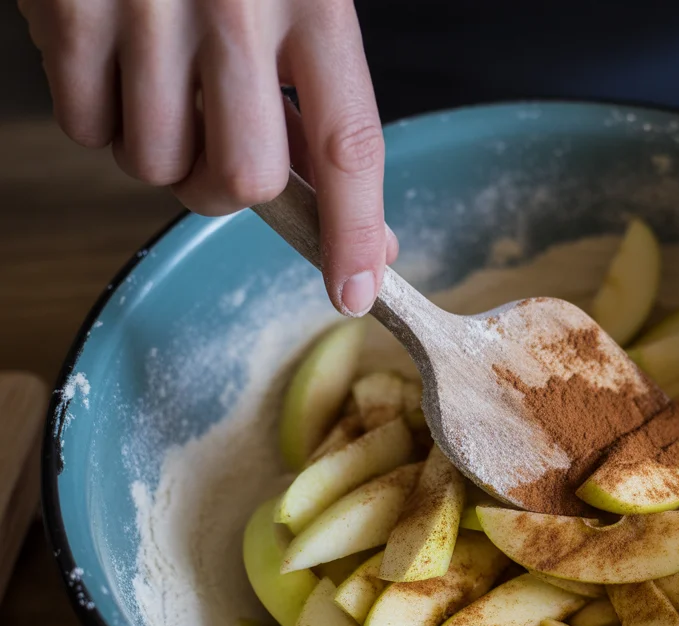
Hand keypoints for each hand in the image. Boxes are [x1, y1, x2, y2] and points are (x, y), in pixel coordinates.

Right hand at [19, 0, 395, 316]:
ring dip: (161, 153)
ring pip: (158, 165)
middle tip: (215, 153)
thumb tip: (353, 221)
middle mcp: (236, 7)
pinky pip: (86, 130)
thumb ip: (319, 103)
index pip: (349, 144)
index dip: (353, 230)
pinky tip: (111, 63)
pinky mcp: (69, 7)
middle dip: (229, 193)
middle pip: (243, 179)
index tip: (356, 290)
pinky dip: (98, 120)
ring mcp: (146, 6)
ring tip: (160, 87)